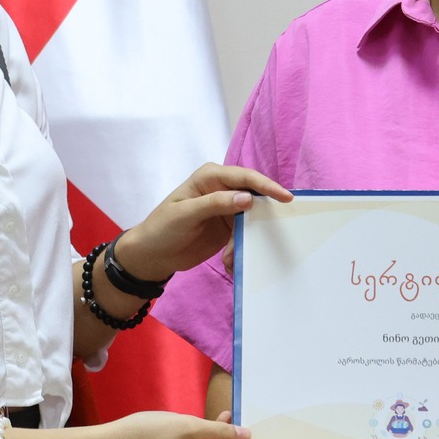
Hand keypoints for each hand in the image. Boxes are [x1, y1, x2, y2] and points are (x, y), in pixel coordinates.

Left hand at [112, 164, 292, 283]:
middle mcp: (223, 189)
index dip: (266, 186)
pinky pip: (246, 234)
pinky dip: (242, 247)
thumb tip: (247, 198)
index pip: (244, 177)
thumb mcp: (186, 215)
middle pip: (254, 195)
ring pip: (253, 217)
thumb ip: (215, 204)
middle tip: (277, 229)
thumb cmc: (162, 228)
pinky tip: (229, 261)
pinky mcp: (229, 228)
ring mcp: (227, 208)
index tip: (286, 198)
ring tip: (232, 255)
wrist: (152, 255)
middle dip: (264, 213)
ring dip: (249, 236)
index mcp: (211, 177)